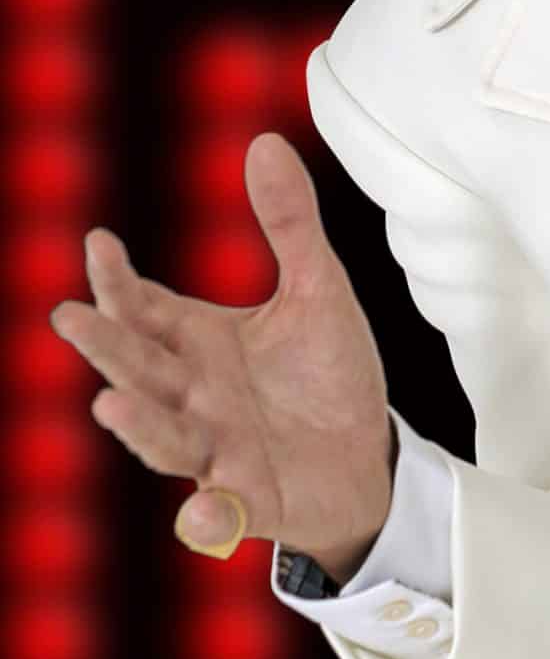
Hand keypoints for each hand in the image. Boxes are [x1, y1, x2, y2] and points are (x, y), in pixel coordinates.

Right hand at [46, 131, 395, 564]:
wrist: (369, 456)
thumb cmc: (326, 374)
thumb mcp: (318, 291)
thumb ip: (289, 224)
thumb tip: (262, 139)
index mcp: (199, 342)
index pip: (145, 309)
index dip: (119, 283)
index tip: (100, 244)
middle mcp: (194, 397)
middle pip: (141, 370)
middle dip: (107, 347)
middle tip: (69, 318)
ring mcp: (217, 451)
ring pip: (167, 439)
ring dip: (141, 425)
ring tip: (112, 402)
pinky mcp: (251, 502)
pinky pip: (222, 515)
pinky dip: (208, 519)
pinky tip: (205, 513)